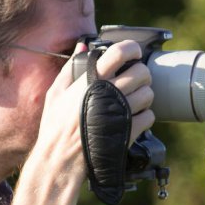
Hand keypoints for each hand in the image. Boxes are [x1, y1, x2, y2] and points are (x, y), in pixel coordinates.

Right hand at [33, 40, 154, 180]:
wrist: (60, 158)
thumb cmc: (55, 127)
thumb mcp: (56, 93)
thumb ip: (70, 68)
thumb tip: (83, 46)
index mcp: (91, 79)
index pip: (121, 51)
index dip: (132, 48)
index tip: (134, 53)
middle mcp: (108, 92)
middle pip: (141, 72)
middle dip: (142, 74)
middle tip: (135, 80)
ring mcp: (120, 112)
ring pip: (148, 94)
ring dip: (144, 96)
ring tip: (133, 101)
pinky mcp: (128, 131)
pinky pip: (149, 117)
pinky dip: (145, 117)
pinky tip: (133, 119)